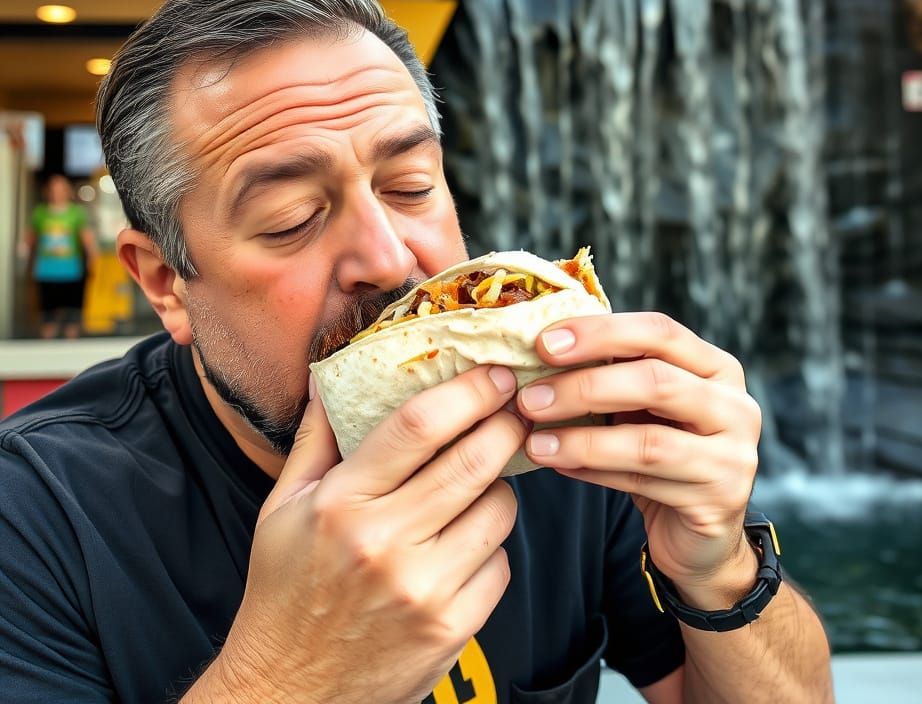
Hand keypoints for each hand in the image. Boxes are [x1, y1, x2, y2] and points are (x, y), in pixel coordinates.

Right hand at [191, 365, 526, 703]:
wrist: (288, 694)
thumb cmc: (286, 593)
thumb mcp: (283, 508)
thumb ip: (316, 438)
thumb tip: (331, 377)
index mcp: (342, 503)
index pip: (419, 425)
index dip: (467, 391)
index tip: (492, 375)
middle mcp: (385, 543)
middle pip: (474, 461)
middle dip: (506, 425)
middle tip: (512, 410)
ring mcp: (424, 589)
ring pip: (499, 510)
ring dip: (499, 486)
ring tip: (478, 483)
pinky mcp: (451, 628)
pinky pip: (500, 564)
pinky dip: (490, 546)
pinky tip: (463, 544)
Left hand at [516, 313, 761, 607]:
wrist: (701, 534)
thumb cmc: (663, 449)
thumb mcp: (645, 404)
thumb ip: (613, 372)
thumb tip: (540, 346)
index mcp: (716, 367)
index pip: (659, 332)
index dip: (600, 332)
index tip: (543, 341)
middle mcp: (735, 406)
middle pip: (655, 381)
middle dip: (584, 386)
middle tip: (529, 397)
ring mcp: (732, 457)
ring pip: (648, 441)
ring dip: (582, 439)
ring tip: (534, 441)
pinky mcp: (717, 503)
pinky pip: (643, 483)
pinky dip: (593, 472)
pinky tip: (557, 464)